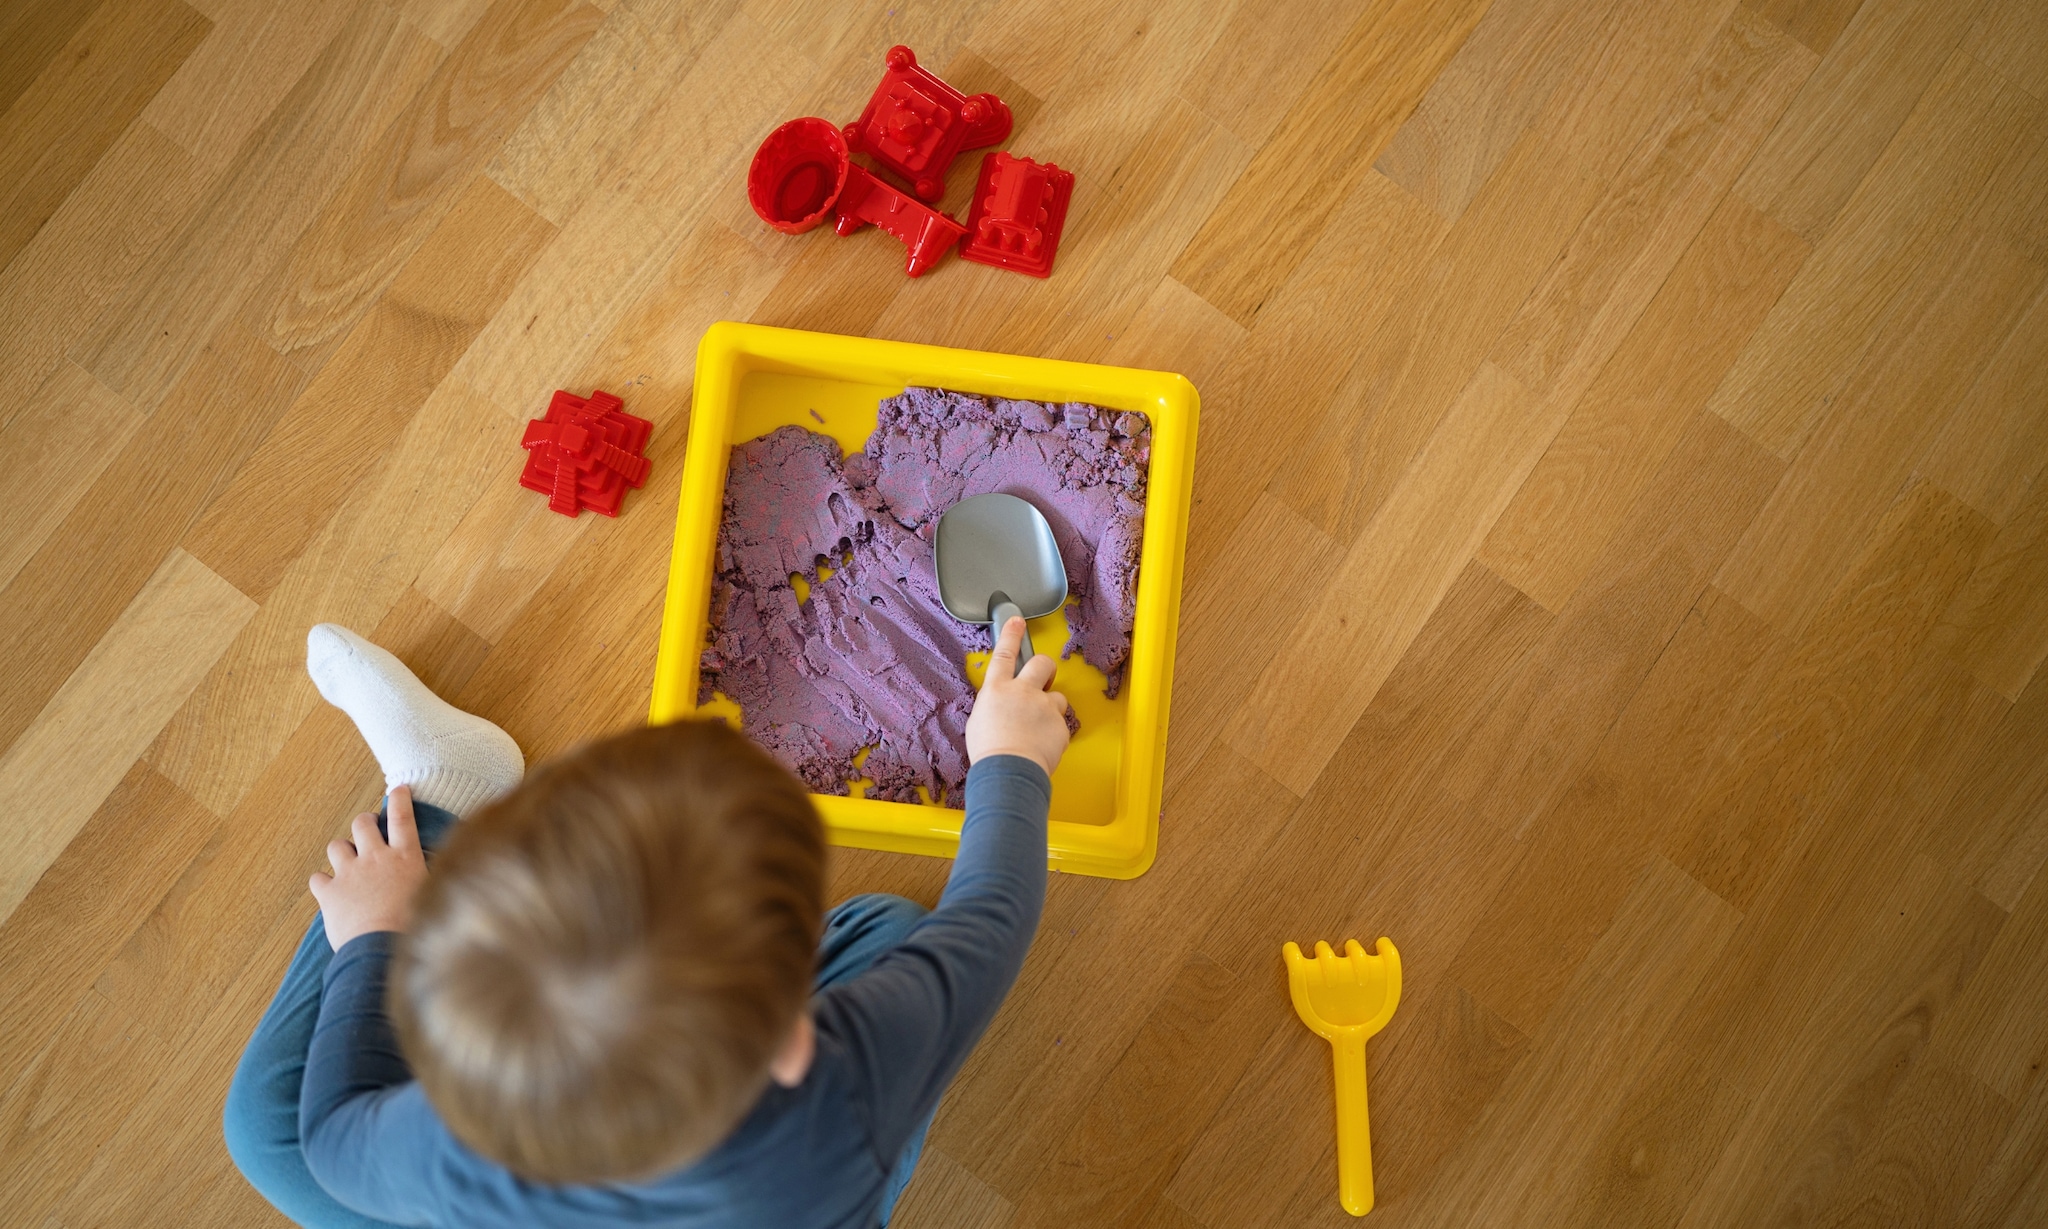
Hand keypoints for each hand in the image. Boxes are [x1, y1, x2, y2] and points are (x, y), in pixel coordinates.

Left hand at [310, 785, 427, 950]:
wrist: (382, 948)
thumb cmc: (414, 927)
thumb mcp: (430, 894)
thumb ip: (424, 877)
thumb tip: (434, 870)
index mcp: (405, 858)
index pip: (403, 818)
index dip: (399, 800)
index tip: (398, 789)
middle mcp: (376, 858)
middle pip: (362, 823)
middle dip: (363, 823)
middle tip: (368, 829)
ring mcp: (350, 873)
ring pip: (336, 846)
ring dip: (342, 851)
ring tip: (348, 863)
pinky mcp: (329, 893)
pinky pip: (317, 878)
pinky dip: (323, 883)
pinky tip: (330, 891)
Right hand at [966, 617, 1070, 776]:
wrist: (1009, 772)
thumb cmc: (990, 753)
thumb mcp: (979, 722)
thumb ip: (995, 706)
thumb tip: (1003, 705)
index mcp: (997, 690)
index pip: (1004, 653)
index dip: (1010, 634)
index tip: (1016, 621)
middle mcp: (1022, 692)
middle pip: (1041, 662)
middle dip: (1044, 667)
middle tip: (1041, 679)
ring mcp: (1044, 706)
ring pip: (1056, 696)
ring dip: (1050, 707)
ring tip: (1038, 727)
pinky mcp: (1060, 724)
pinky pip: (1060, 723)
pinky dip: (1053, 732)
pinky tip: (1041, 745)